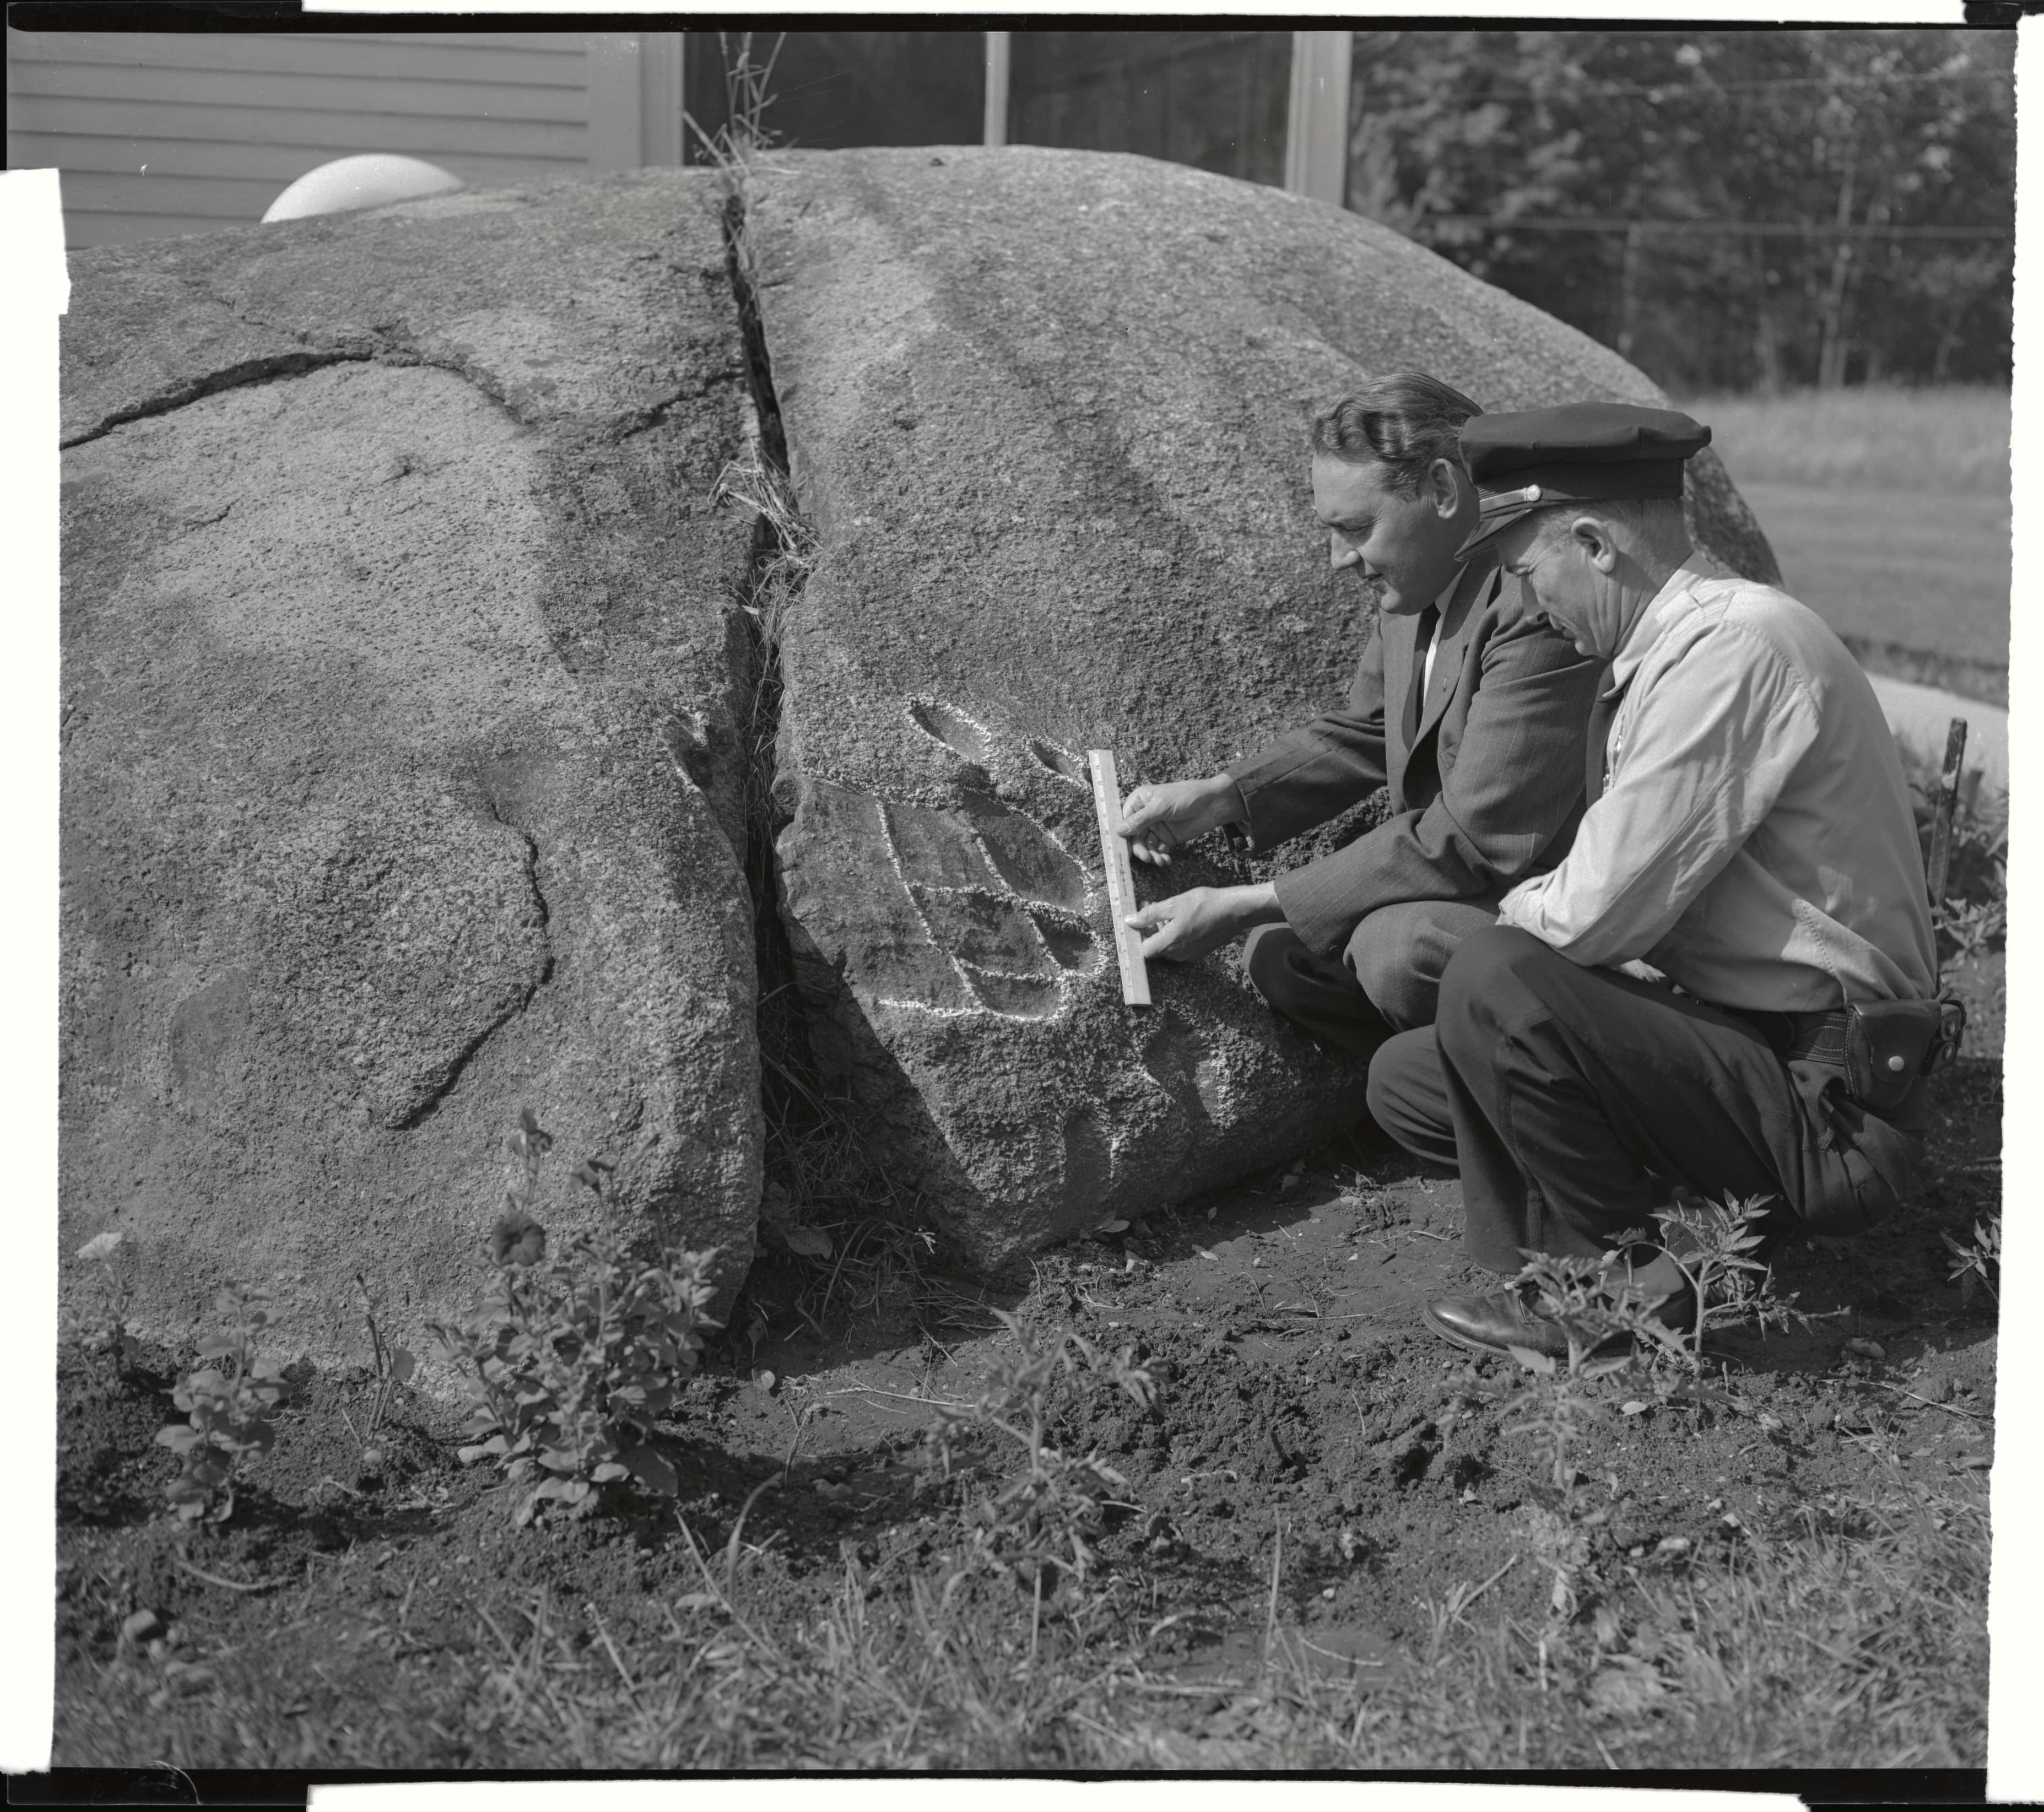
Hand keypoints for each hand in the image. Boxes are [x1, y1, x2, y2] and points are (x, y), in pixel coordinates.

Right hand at [1115, 773, 1245, 865]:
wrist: (1212, 803)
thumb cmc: (1186, 796)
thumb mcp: (1161, 806)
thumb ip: (1140, 819)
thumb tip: (1119, 830)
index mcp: (1139, 801)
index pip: (1125, 821)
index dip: (1124, 836)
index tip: (1125, 850)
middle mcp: (1145, 815)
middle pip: (1135, 836)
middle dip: (1140, 848)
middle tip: (1147, 858)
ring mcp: (1156, 827)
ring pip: (1146, 845)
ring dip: (1151, 855)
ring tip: (1159, 861)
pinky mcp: (1167, 838)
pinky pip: (1158, 850)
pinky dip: (1161, 856)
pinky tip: (1166, 860)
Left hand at [1125, 883, 1280, 962]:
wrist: (1235, 910)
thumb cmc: (1205, 904)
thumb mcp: (1174, 903)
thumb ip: (1149, 914)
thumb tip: (1130, 921)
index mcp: (1170, 943)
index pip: (1143, 951)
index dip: (1137, 937)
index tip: (1137, 922)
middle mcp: (1178, 954)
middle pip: (1154, 948)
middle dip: (1149, 930)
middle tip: (1149, 907)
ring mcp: (1189, 955)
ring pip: (1167, 947)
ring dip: (1161, 931)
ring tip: (1166, 910)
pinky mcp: (1198, 952)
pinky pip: (1179, 947)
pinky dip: (1174, 935)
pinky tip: (1179, 918)